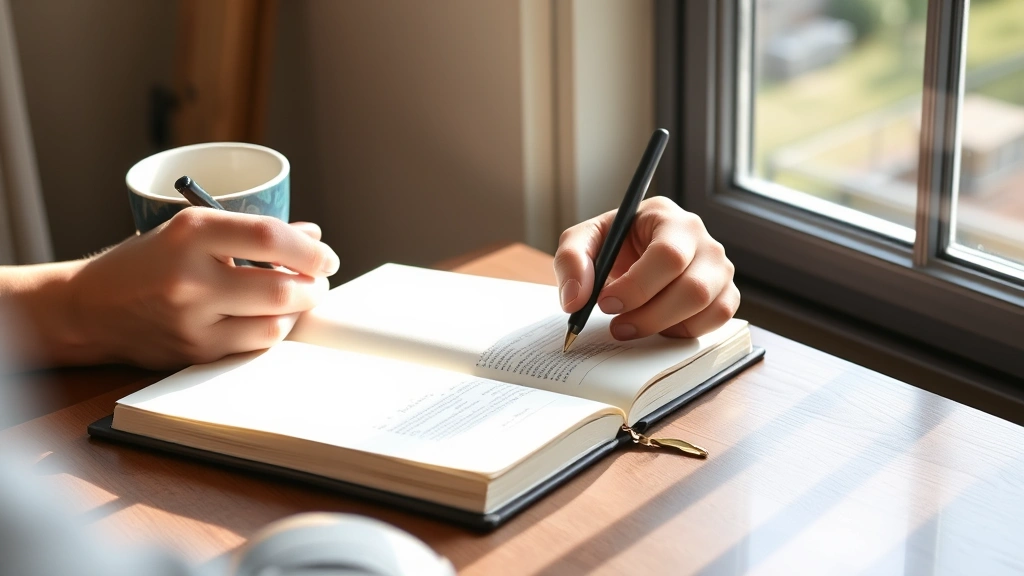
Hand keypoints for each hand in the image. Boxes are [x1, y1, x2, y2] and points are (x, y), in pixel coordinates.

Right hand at [59, 209, 338, 368]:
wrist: (89, 307)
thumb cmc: (148, 262)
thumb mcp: (192, 230)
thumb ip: (251, 232)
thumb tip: (312, 234)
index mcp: (191, 232)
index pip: (269, 237)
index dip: (310, 250)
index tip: (325, 255)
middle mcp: (190, 277)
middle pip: (281, 288)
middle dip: (313, 286)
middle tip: (319, 280)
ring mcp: (192, 320)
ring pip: (274, 324)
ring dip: (296, 312)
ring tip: (296, 298)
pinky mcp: (194, 352)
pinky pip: (254, 346)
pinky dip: (271, 331)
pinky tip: (270, 319)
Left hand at [553, 197, 737, 339]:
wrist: (633, 254)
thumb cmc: (613, 244)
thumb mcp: (582, 242)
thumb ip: (571, 262)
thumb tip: (575, 300)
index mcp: (669, 218)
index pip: (667, 255)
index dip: (637, 287)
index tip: (606, 303)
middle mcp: (703, 240)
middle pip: (692, 287)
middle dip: (649, 316)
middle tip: (617, 325)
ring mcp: (719, 267)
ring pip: (708, 306)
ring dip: (664, 326)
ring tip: (631, 326)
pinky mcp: (726, 292)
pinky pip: (719, 318)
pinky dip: (685, 330)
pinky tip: (659, 325)